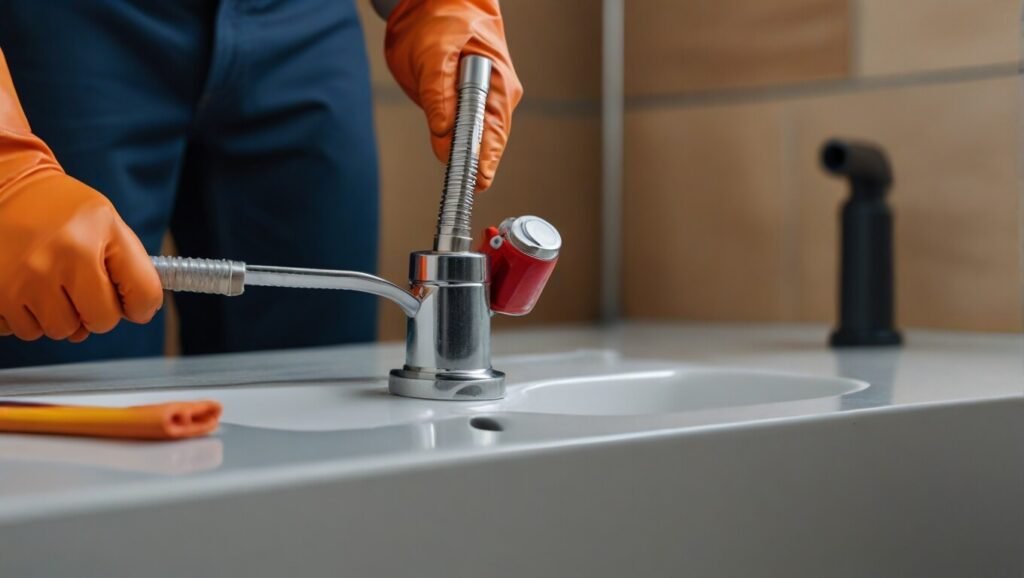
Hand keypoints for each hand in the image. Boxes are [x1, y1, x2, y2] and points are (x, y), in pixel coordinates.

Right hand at [1, 50, 162, 341]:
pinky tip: (28, 284)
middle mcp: (59, 261)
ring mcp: (22, 282)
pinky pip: (28, 331)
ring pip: (64, 331)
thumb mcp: (106, 218)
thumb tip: (153, 307)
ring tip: (54, 277)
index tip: (135, 300)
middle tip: (86, 280)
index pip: (142, 301)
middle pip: (102, 322)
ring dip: (64, 313)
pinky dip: (31, 315)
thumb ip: (133, 260)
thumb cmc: (60, 204)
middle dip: (100, 307)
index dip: (141, 303)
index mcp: (96, 237)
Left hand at [385, 0, 522, 190]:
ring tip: (466, 181)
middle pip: (492, 139)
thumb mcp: (432, 55)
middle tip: (469, 188)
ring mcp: (487, 97)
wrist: (438, 1)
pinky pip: (471, 128)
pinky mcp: (472, 101)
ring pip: (481, 136)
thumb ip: (438, 96)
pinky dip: (464, 143)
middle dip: (480, 162)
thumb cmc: (441, 20)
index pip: (495, 131)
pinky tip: (458, 157)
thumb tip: (445, 135)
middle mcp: (498, 93)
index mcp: (496, 82)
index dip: (486, 159)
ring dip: (471, 154)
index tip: (478, 181)